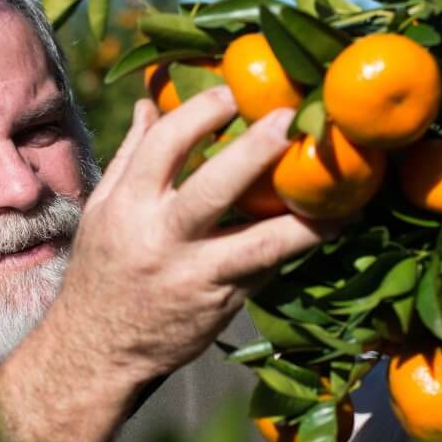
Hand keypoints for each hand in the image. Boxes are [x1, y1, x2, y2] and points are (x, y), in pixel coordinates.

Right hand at [46, 87, 333, 383]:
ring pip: (257, 244)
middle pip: (211, 189)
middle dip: (254, 152)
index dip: (200, 113)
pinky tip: (333, 224)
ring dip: (304, 219)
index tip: (233, 91)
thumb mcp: (103, 210)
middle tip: (290, 120)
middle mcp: (162, 239)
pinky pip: (266, 269)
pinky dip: (297, 245)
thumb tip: (150, 102)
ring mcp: (196, 276)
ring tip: (344, 194)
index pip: (163, 146)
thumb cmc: (104, 270)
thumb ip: (130, 156)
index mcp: (127, 207)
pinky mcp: (223, 303)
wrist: (98, 351)